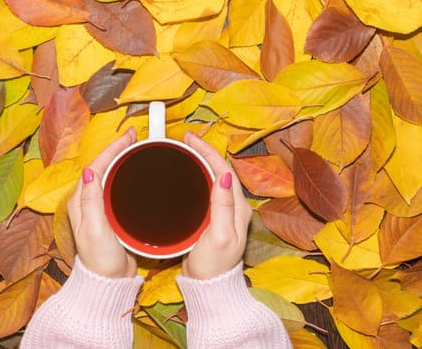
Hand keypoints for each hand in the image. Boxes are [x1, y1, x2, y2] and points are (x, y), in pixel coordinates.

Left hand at [67, 127, 137, 277]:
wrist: (108, 281)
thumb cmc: (100, 260)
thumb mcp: (95, 229)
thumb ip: (92, 201)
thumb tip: (89, 171)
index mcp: (81, 202)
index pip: (96, 166)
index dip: (112, 148)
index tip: (128, 136)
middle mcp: (88, 201)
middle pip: (102, 166)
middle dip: (118, 149)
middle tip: (135, 137)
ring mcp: (100, 208)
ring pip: (111, 175)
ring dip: (122, 159)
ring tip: (137, 148)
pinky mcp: (112, 215)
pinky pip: (119, 188)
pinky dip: (128, 176)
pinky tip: (138, 174)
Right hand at [182, 131, 251, 279]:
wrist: (208, 285)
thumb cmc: (214, 265)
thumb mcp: (219, 236)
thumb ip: (222, 207)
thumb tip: (222, 176)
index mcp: (238, 209)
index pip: (224, 170)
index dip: (208, 151)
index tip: (191, 139)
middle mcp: (233, 207)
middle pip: (220, 170)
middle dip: (204, 151)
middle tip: (186, 140)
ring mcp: (223, 212)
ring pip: (213, 177)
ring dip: (201, 161)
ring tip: (186, 150)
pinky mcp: (212, 218)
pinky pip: (205, 189)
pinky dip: (196, 176)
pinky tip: (187, 174)